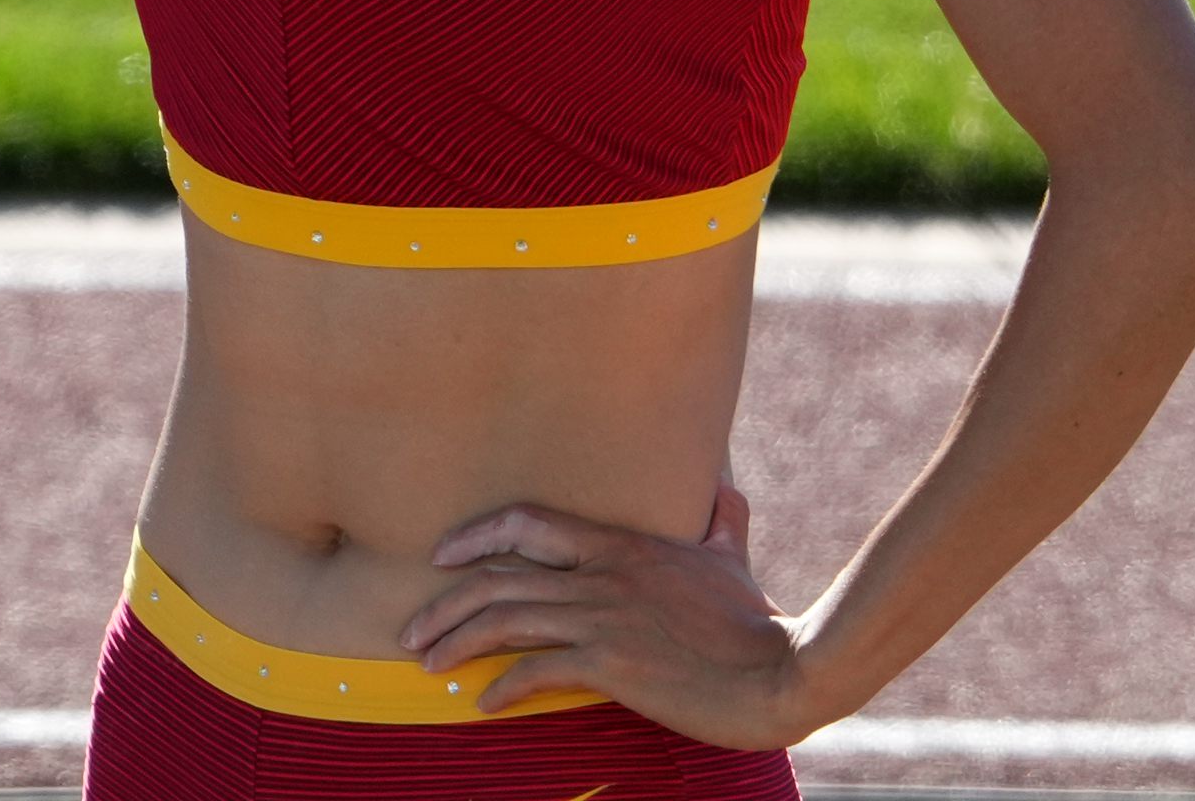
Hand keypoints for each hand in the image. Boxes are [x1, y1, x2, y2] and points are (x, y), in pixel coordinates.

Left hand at [396, 482, 818, 749]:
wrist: (782, 672)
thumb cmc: (755, 622)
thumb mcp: (729, 558)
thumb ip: (718, 522)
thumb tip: (723, 492)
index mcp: (620, 543)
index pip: (528, 521)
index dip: (477, 534)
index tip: (443, 555)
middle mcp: (602, 573)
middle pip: (500, 575)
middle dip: (446, 601)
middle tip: (412, 630)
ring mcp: (604, 616)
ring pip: (507, 618)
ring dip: (458, 641)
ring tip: (428, 664)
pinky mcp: (614, 663)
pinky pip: (538, 669)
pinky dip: (503, 684)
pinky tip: (484, 702)